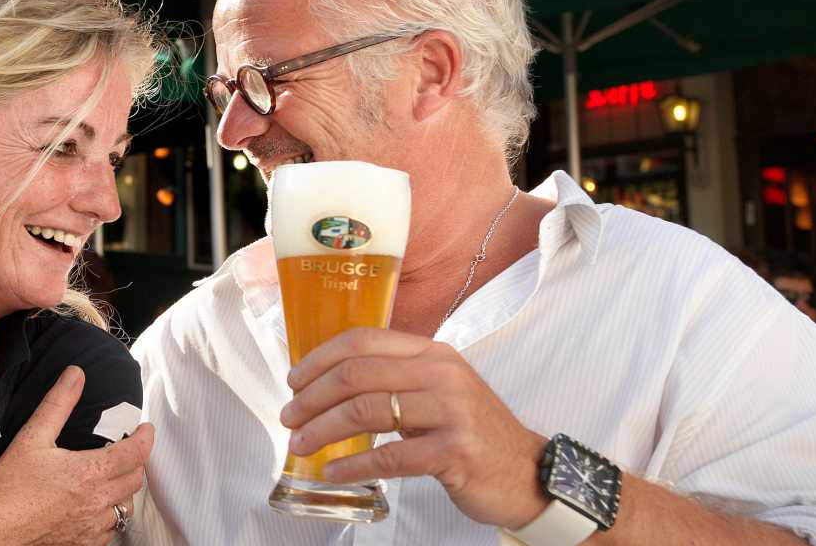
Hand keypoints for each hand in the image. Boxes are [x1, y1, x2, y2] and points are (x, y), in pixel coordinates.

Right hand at [0, 366, 154, 544]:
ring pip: (127, 505)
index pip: (135, 453)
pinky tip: (95, 504)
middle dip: (136, 460)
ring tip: (112, 476)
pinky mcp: (86, 542)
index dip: (146, 438)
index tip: (145, 429)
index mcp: (90, 472)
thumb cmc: (10, 486)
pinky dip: (110, 513)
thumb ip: (58, 404)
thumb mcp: (32, 437)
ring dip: (124, 488)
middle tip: (126, 449)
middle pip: (135, 478)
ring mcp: (94, 525)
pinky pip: (112, 527)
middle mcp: (98, 501)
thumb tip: (76, 375)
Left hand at [280, 327, 548, 527]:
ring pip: (366, 411)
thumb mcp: (438, 391)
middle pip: (356, 375)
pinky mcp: (455, 451)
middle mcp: (442, 374)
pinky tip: (333, 470)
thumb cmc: (471, 433)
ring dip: (322, 429)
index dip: (319, 359)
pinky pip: (390, 455)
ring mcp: (452, 412)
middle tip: (288, 417)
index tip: (293, 381)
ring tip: (300, 443)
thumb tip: (327, 383)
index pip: (363, 342)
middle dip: (312, 397)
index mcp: (432, 353)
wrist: (527, 473)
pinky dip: (353, 463)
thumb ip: (395, 380)